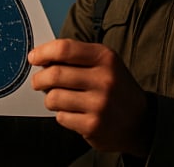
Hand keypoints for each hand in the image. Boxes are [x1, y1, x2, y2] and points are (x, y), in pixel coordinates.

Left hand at [29, 39, 153, 156]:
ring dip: (50, 99)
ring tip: (59, 99)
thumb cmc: (116, 88)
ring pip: (53, 98)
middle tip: (38, 82)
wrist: (140, 122)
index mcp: (106, 57)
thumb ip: (77, 57)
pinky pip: (61, 117)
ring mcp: (99, 103)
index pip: (65, 49)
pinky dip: (62, 115)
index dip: (43, 52)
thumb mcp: (105, 64)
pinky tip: (74, 113)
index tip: (34, 57)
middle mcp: (104, 79)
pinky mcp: (93, 125)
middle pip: (54, 74)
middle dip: (39, 79)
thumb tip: (42, 57)